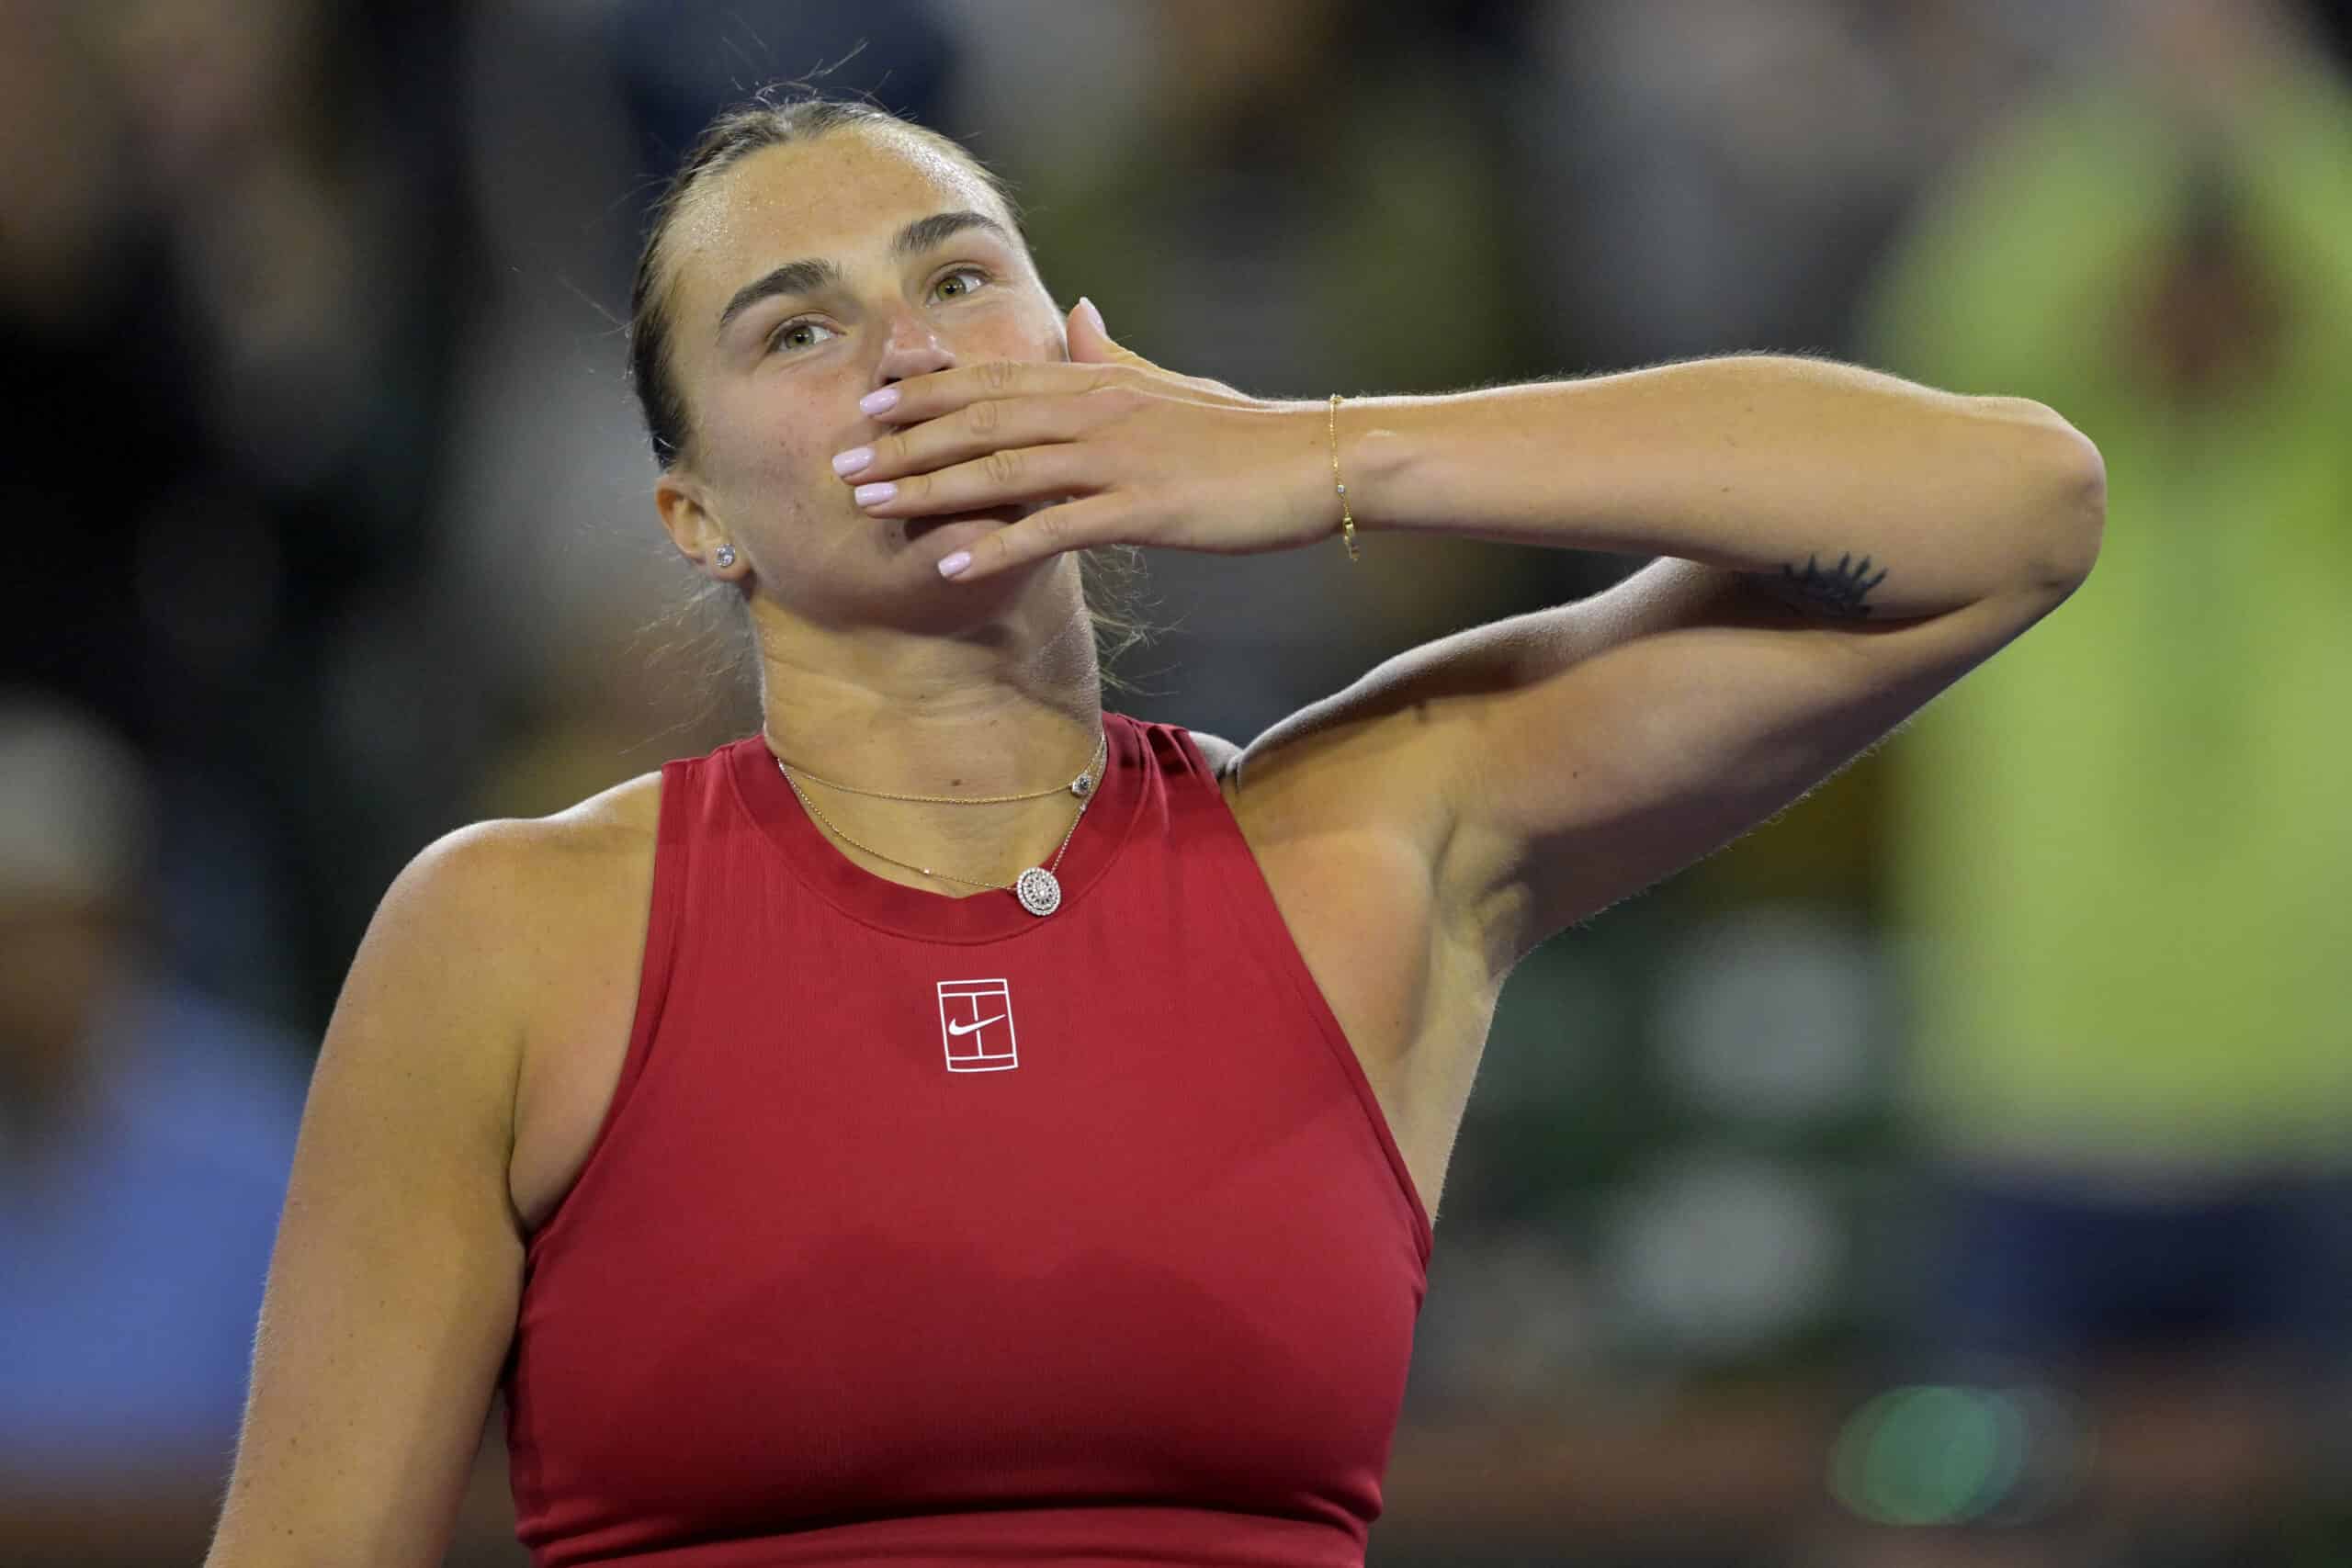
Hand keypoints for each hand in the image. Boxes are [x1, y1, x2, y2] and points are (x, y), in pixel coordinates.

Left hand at [834, 299, 1341, 580]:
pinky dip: (996, 544)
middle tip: (840, 461)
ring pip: (1003, 468)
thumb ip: (1116, 354)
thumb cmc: (1249, 434)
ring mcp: (1118, 459)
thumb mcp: (1174, 383)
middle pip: (980, 419)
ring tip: (870, 505)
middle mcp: (1098, 409)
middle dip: (903, 441)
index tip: (868, 404)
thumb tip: (1079, 311)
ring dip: (928, 487)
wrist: (1321, 460)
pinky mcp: (1144, 510)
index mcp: (1101, 381)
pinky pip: (1054, 528)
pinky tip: (949, 562)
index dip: (925, 392)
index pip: (995, 379)